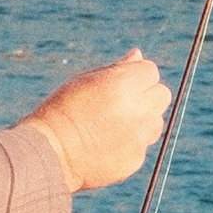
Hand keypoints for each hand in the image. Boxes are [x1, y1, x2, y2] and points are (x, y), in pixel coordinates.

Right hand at [32, 51, 170, 195]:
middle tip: (124, 103)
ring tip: (113, 125)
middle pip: (162, 95)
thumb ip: (118, 68)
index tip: (122, 84)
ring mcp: (138, 136)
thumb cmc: (64, 110)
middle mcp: (136, 109)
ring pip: (156, 121)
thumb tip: (138, 55)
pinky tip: (108, 144)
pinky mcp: (136, 158)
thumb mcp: (86, 81)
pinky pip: (143, 144)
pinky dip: (132, 143)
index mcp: (123, 84)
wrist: (51, 152)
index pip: (151, 71)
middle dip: (147, 96)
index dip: (137, 76)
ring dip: (143, 119)